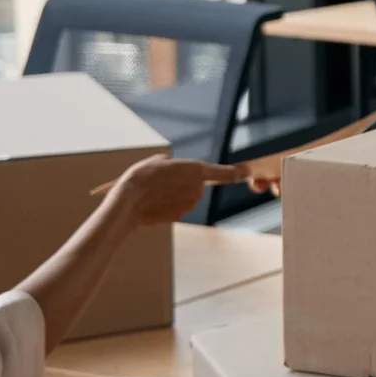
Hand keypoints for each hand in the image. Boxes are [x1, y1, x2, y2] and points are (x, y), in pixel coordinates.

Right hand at [110, 155, 244, 224]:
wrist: (128, 201)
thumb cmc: (142, 176)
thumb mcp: (157, 160)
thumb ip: (171, 163)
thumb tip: (169, 165)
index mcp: (195, 170)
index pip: (222, 172)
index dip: (235, 173)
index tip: (246, 172)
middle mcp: (197, 188)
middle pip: (197, 184)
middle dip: (183, 182)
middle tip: (162, 180)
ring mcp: (189, 203)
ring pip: (186, 196)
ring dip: (175, 194)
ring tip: (155, 191)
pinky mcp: (179, 215)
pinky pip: (177, 207)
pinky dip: (168, 205)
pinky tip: (153, 202)